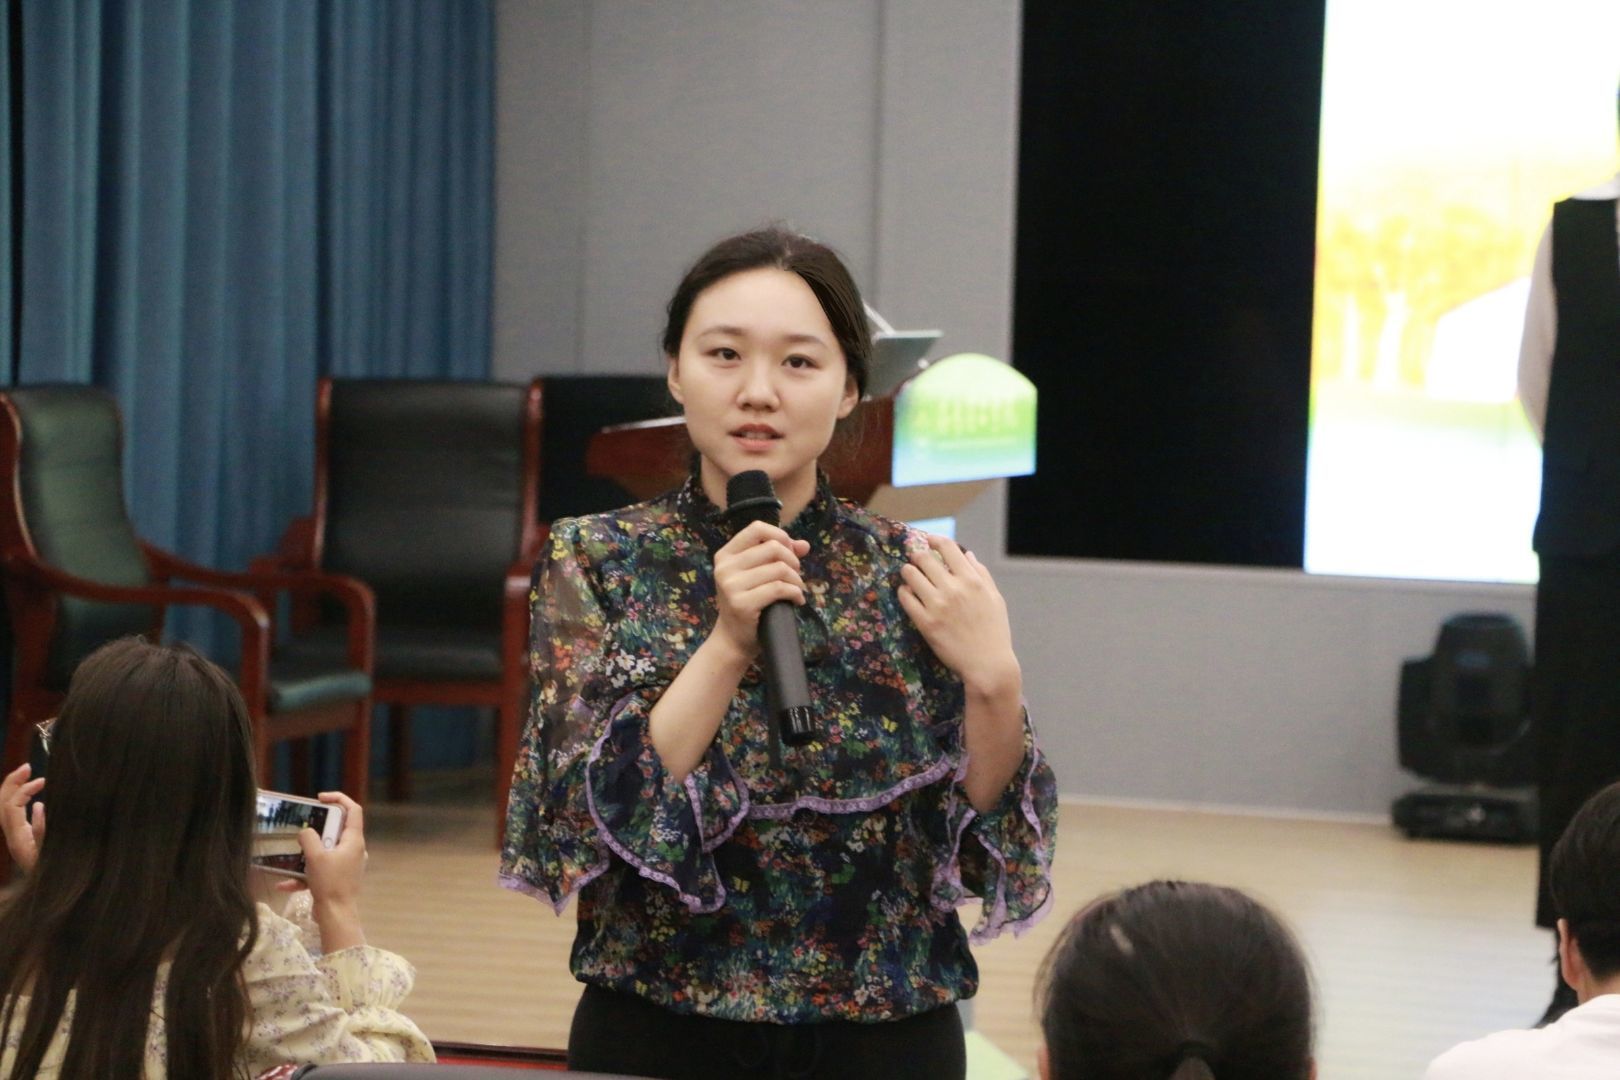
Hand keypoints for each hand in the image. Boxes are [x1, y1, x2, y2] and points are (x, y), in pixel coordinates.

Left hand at [1, 763, 45, 873]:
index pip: (12, 807)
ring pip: (7, 811)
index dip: (23, 790)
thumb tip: (38, 806)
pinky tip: (36, 803)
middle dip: (11, 784)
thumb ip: (44, 831)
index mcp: (18, 839)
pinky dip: (23, 806)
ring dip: (16, 792)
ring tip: (30, 778)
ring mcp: (17, 841)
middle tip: (27, 767)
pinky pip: (17, 820)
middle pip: (2, 805)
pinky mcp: (24, 843)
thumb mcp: (52, 853)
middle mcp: (13, 838)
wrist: (48, 899)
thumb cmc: (56, 877)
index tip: (42, 780)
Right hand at [299, 791, 366, 950]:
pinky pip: (319, 871)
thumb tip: (306, 832)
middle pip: (336, 830)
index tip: (320, 799)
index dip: (338, 798)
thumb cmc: (330, 883)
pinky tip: (285, 885)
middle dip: (316, 830)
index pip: (353, 810)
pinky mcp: (337, 879)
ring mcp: (346, 865)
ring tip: (290, 858)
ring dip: (306, 855)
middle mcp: (353, 850)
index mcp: (354, 840)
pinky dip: (304, 875)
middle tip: (301, 829)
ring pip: (324, 852)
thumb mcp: (316, 856)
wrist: (336, 916)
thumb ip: (309, 838)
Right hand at [710, 519, 811, 657]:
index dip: (780, 536)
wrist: (733, 638)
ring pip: (779, 569)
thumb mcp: (757, 575)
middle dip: (793, 561)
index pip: (757, 528)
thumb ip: (778, 556)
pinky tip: (797, 600)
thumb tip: (804, 545)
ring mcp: (731, 586)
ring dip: (797, 580)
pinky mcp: (742, 604)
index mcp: (725, 555)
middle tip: (795, 576)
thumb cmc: (747, 603)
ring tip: (797, 590)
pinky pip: (780, 589)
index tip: (790, 552)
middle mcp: (725, 568)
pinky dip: (796, 593)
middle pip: (773, 548)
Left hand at [898, 534, 1020, 693]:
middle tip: (917, 561)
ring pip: (910, 574)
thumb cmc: (994, 631)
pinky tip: (908, 594)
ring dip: (909, 571)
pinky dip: (904, 592)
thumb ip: (981, 574)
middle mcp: (953, 588)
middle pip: (924, 558)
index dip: (935, 540)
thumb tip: (968, 555)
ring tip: (911, 576)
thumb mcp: (995, 599)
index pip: (948, 548)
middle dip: (918, 556)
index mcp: (972, 580)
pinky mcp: (924, 622)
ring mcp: (937, 605)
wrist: (987, 665)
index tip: (929, 541)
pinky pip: (905, 598)